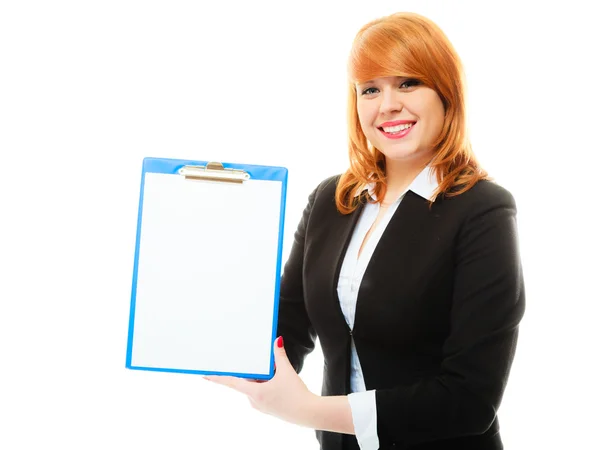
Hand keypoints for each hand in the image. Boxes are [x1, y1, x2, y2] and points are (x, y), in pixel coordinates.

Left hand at [203, 336, 317, 426]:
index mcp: (255, 392)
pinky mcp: (268, 409)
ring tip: (278, 376)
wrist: (309, 413)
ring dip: (263, 379)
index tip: (205, 376)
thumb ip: (279, 355)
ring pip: (256, 387)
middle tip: (267, 368)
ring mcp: (261, 406)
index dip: (217, 378)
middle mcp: (255, 401)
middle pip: (248, 382)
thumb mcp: (286, 371)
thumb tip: (277, 341)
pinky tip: (280, 384)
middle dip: (256, 373)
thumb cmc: (296, 395)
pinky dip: (267, 386)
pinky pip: (262, 393)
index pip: (231, 382)